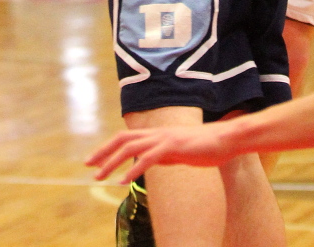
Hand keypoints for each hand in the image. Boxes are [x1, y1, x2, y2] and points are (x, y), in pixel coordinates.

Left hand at [85, 123, 234, 183]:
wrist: (225, 140)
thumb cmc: (205, 146)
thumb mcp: (178, 151)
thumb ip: (162, 154)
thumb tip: (148, 162)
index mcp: (158, 133)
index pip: (126, 136)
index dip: (108, 147)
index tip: (95, 160)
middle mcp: (158, 132)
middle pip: (123, 138)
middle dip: (103, 152)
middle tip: (88, 166)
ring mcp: (165, 139)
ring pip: (131, 147)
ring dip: (112, 162)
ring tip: (99, 176)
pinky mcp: (173, 147)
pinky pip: (148, 159)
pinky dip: (133, 170)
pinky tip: (124, 181)